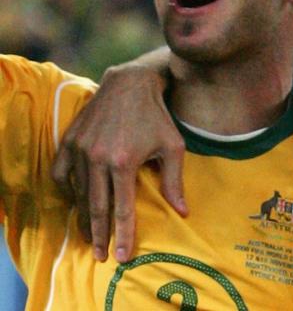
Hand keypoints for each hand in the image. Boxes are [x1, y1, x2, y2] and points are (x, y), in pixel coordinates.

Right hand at [51, 62, 186, 263]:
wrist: (131, 84)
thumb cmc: (157, 117)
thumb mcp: (173, 147)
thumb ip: (174, 181)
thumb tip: (182, 212)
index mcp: (124, 162)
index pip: (122, 209)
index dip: (123, 235)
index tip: (123, 256)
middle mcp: (98, 158)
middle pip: (96, 207)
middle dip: (99, 235)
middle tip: (101, 256)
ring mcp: (80, 148)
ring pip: (79, 193)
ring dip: (84, 216)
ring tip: (90, 234)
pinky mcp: (70, 140)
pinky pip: (61, 173)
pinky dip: (67, 190)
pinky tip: (77, 200)